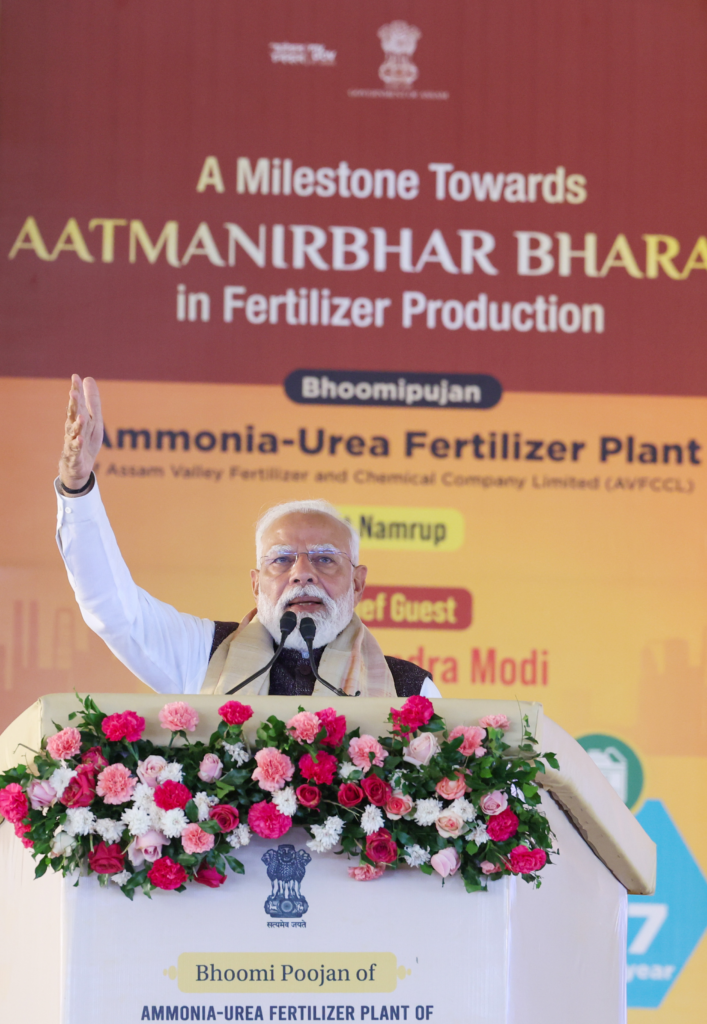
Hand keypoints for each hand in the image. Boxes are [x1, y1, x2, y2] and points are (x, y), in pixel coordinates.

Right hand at [59, 375, 103, 490]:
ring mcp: (72, 442)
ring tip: (81, 417)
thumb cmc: (86, 440)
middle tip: (74, 392)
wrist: (77, 467)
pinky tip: (79, 439)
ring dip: (77, 424)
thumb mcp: (93, 420)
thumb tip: (88, 378)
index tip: (75, 377)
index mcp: (78, 419)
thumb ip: (92, 401)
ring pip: (74, 432)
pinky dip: (76, 444)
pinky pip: (75, 450)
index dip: (76, 390)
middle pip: (74, 415)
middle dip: (74, 404)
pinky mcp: (74, 456)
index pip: (77, 403)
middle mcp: (73, 429)